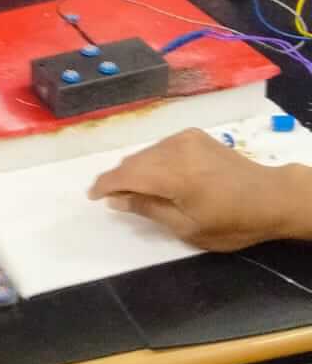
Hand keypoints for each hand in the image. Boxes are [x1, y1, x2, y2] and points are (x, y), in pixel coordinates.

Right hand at [88, 128, 310, 250]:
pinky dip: (152, 161)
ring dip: (135, 169)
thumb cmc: (232, 222)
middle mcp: (175, 149)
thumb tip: (117, 199)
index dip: (104, 185)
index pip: (125, 174)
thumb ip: (148, 209)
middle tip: (112, 198)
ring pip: (146, 152)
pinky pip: (161, 147)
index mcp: (173, 174)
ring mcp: (185, 138)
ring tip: (135, 190)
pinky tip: (157, 176)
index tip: (92, 197)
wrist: (271, 197)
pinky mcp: (194, 135)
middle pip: (133, 161)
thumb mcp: (187, 227)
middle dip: (118, 179)